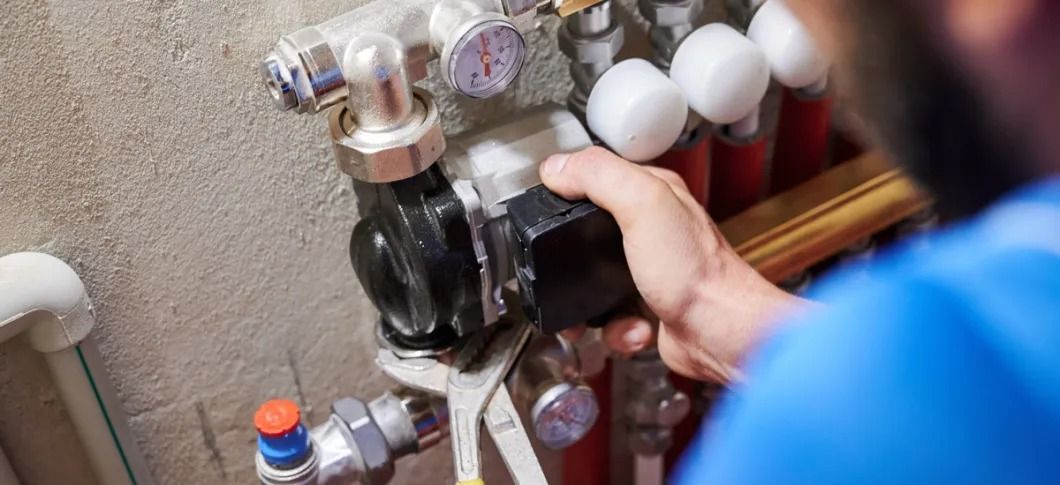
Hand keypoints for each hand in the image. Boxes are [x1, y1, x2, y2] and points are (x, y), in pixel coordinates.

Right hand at [540, 147, 801, 381]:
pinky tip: (632, 325)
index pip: (598, 178)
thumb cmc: (698, 272)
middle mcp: (653, 231)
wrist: (721, 333)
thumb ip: (599, 176)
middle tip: (568, 269)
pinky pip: (608, 317)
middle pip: (587, 236)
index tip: (549, 203)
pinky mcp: (645, 307)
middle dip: (571, 261)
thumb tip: (557, 167)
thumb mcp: (644, 205)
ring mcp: (648, 271)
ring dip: (590, 304)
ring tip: (602, 308)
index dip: (570, 190)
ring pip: (592, 283)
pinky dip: (614, 328)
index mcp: (654, 195)